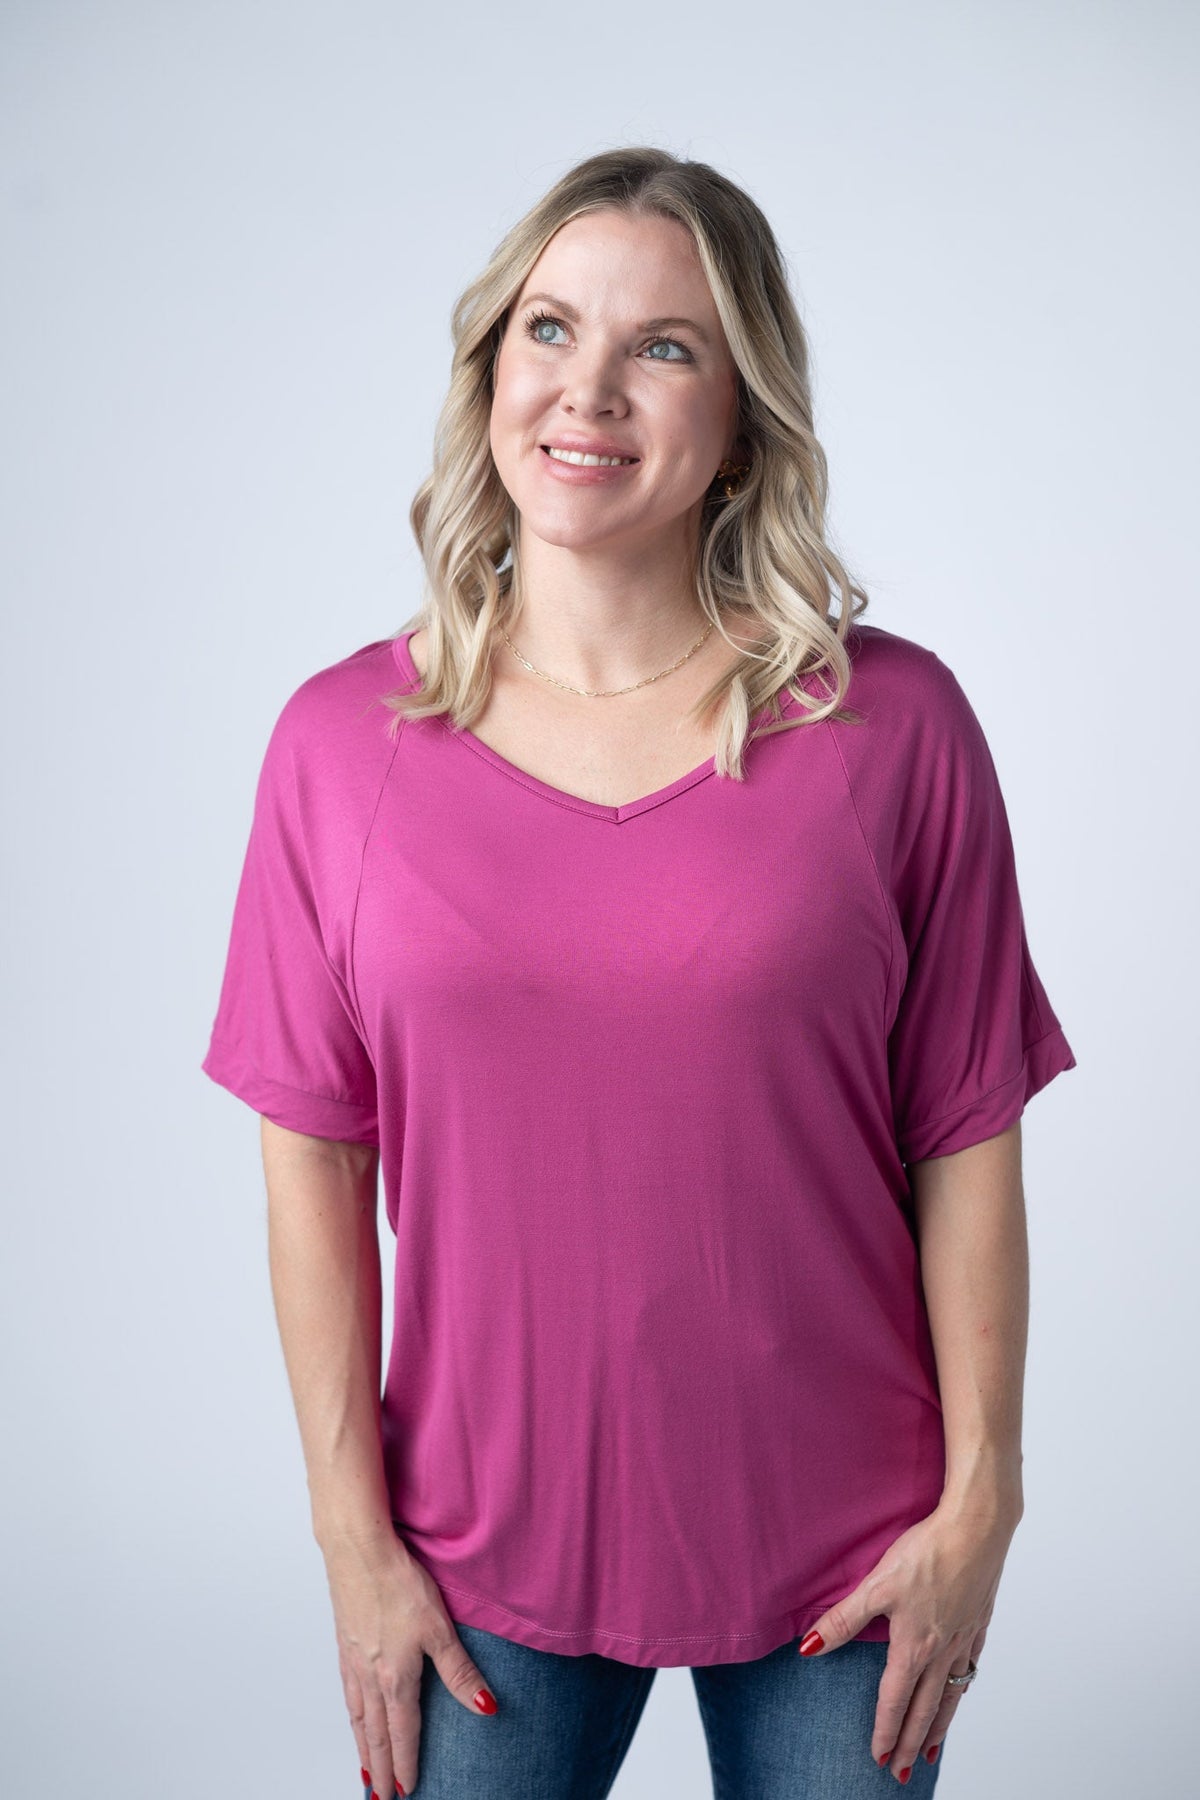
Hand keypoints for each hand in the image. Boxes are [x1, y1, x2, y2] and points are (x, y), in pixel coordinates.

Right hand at [322, 1528, 498, 1797]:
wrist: (358, 1550)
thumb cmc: (399, 1583)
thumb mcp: (439, 1628)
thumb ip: (460, 1672)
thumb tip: (486, 1707)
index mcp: (395, 1678)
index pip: (403, 1733)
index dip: (406, 1763)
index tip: (407, 1790)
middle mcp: (370, 1677)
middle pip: (376, 1734)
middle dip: (380, 1768)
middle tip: (381, 1797)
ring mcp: (353, 1661)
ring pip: (358, 1718)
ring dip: (363, 1747)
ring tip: (365, 1769)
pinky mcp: (344, 1643)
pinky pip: (347, 1694)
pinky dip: (352, 1716)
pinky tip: (354, 1715)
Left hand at [797, 1500, 1018, 1782]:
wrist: (976, 1527)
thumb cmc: (927, 1552)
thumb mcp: (876, 1584)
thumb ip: (843, 1620)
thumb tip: (809, 1648)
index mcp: (914, 1645)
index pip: (894, 1699)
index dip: (885, 1731)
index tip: (879, 1758)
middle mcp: (941, 1651)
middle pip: (924, 1708)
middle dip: (910, 1742)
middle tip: (902, 1772)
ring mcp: (963, 1639)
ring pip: (949, 1696)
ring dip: (937, 1727)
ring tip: (930, 1751)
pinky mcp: (978, 1622)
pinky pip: (969, 1670)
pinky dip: (960, 1692)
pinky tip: (958, 1693)